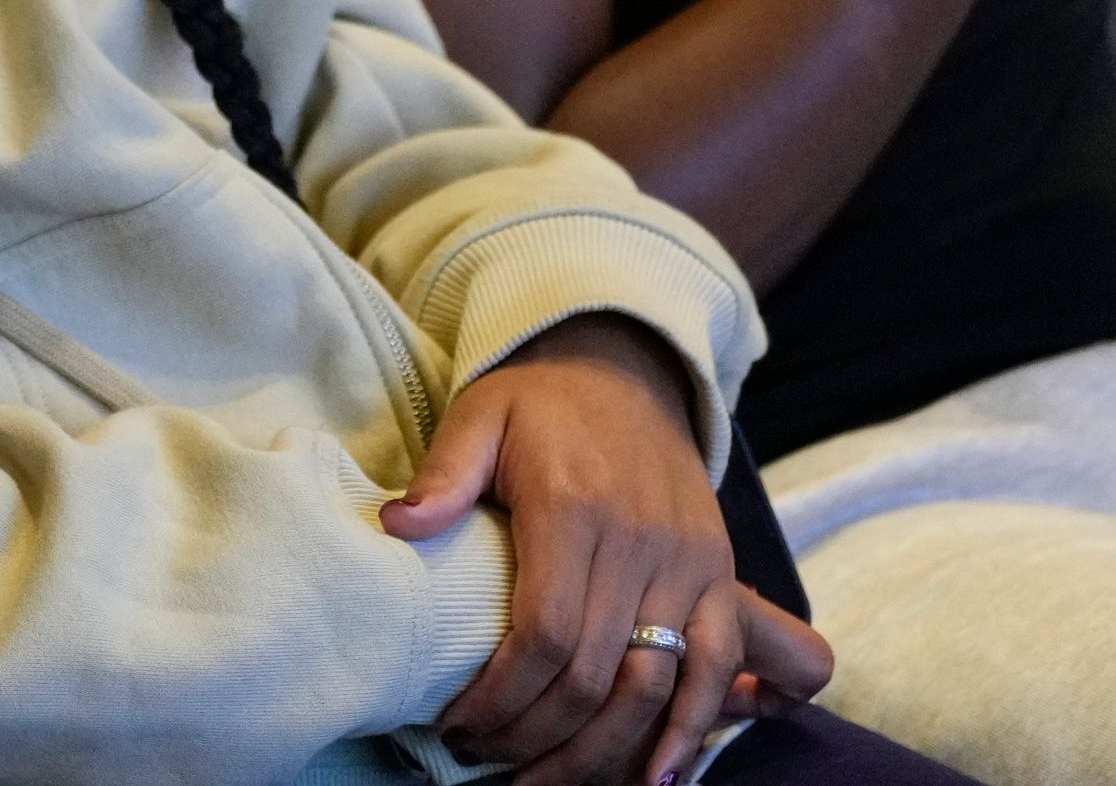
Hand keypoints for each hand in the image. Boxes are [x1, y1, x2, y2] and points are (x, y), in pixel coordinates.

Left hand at [383, 317, 828, 784]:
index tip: (456, 727)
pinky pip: (717, 665)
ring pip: (657, 684)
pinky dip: (693, 728)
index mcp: (575, 507)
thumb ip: (444, 475)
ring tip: (544, 781)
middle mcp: (641, 540)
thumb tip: (396, 527)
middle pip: (594, 674)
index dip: (499, 698)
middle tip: (483, 760)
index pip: (544, 634)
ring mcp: (689, 562)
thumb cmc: (538, 402)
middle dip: (535, 736)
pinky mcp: (719, 574)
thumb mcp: (479, 414)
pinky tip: (656, 777)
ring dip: (603, 751)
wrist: (623, 370)